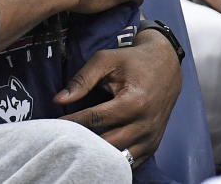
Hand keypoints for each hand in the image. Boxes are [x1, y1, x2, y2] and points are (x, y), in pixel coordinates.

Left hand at [56, 29, 181, 166]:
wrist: (166, 65)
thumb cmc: (132, 60)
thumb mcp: (105, 61)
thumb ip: (81, 80)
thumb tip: (59, 100)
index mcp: (134, 102)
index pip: (96, 119)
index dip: (73, 122)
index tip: (55, 124)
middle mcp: (145, 124)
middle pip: (108, 143)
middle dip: (83, 141)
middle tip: (64, 136)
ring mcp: (151, 137)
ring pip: (119, 157)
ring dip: (98, 153)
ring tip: (79, 145)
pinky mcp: (153, 144)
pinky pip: (132, 161)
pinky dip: (114, 159)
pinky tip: (97, 151)